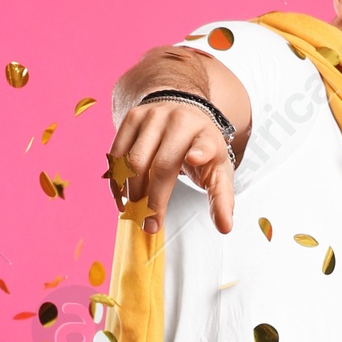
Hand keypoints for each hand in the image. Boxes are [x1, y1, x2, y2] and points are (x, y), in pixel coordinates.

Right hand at [107, 101, 235, 234]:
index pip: (205, 144)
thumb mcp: (218, 171)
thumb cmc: (202, 149)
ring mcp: (153, 116)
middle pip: (161, 166)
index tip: (194, 159)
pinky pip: (117, 154)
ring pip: (133, 162)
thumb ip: (221, 199)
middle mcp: (180, 121)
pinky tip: (121, 197)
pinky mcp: (133, 117)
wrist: (184, 113)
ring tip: (135, 211)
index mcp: (207, 136)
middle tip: (150, 226)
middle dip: (152, 201)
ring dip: (131, 193)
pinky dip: (116, 180)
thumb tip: (225, 228)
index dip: (200, 152)